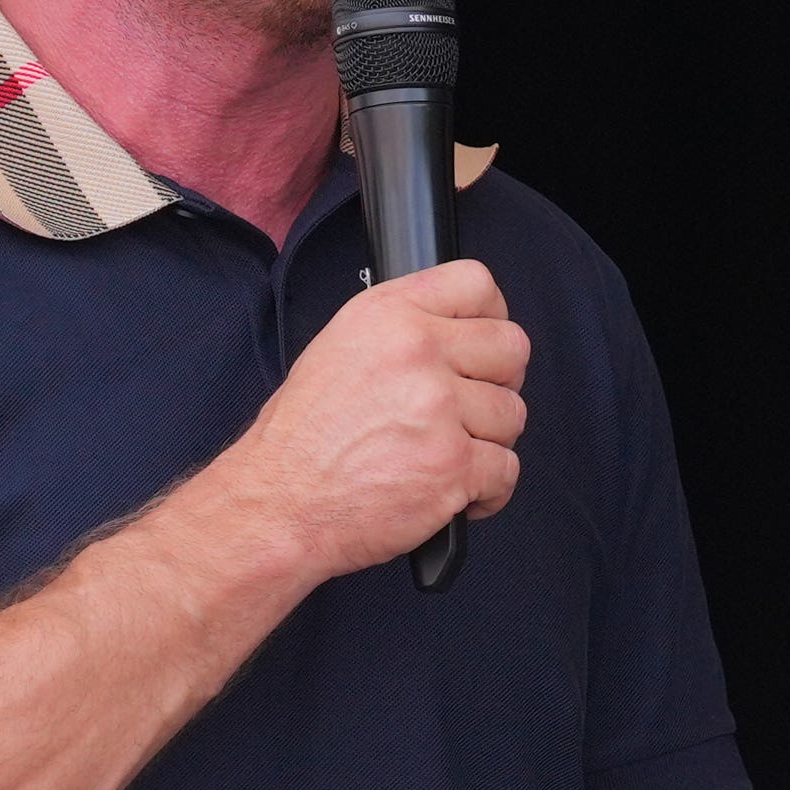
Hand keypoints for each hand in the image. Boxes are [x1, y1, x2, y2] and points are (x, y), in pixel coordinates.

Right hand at [198, 258, 528, 583]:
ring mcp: (438, 409)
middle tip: (469, 409)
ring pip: (512, 414)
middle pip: (511, 348)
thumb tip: (459, 332)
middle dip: (498, 382)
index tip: (483, 345)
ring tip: (444, 455)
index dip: (491, 316)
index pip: (476, 283)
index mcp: (388, 315)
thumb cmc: (301, 440)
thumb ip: (402, 329)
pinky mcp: (453, 466)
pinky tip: (452, 491)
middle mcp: (416, 352)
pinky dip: (487, 491)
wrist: (276, 505)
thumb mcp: (338, 349)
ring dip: (487, 442)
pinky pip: (507, 471)